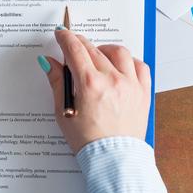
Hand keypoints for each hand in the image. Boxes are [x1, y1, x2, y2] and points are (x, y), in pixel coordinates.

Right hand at [39, 29, 150, 153]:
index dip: (66, 38)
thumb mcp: (64, 112)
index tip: (61, 34)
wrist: (113, 159)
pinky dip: (128, 61)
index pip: (75, 49)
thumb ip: (58, 83)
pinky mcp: (143, 92)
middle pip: (94, 49)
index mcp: (90, 84)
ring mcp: (130, 85)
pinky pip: (139, 66)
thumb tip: (50, 62)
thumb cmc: (87, 141)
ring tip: (97, 56)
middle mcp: (112, 80)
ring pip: (118, 52)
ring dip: (104, 49)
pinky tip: (119, 67)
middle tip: (73, 47)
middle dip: (81, 44)